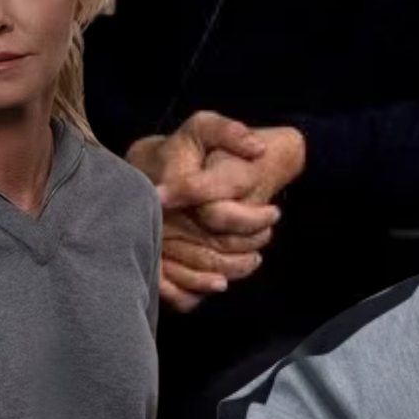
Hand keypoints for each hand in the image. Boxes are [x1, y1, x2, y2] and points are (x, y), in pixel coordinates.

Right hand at [129, 113, 303, 312]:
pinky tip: (217, 283)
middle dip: (241, 252)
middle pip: (206, 250)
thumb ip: (229, 132)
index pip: (218, 213)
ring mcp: (152, 240)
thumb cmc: (180, 147)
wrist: (144, 165)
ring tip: (252, 261)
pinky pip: (169, 286)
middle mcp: (160, 218)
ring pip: (190, 272)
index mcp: (175, 185)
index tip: (274, 213)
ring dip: (226, 272)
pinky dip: (193, 291)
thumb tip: (257, 149)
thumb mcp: (202, 127)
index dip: (252, 219)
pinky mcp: (148, 256)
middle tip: (266, 240)